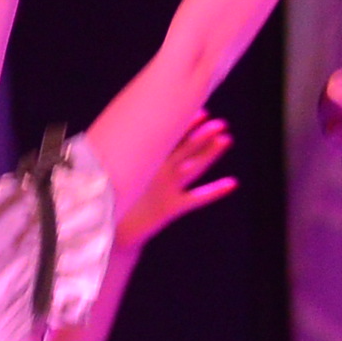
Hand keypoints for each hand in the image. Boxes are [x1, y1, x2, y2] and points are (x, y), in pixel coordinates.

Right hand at [120, 114, 237, 246]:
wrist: (109, 229)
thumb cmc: (114, 196)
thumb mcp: (121, 171)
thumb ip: (131, 153)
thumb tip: (131, 129)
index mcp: (146, 160)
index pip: (170, 139)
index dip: (187, 126)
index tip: (202, 112)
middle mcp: (158, 171)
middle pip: (185, 149)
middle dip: (202, 135)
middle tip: (220, 124)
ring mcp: (166, 188)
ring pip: (193, 168)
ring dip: (209, 154)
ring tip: (226, 139)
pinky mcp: (170, 207)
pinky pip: (196, 199)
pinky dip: (214, 192)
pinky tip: (232, 184)